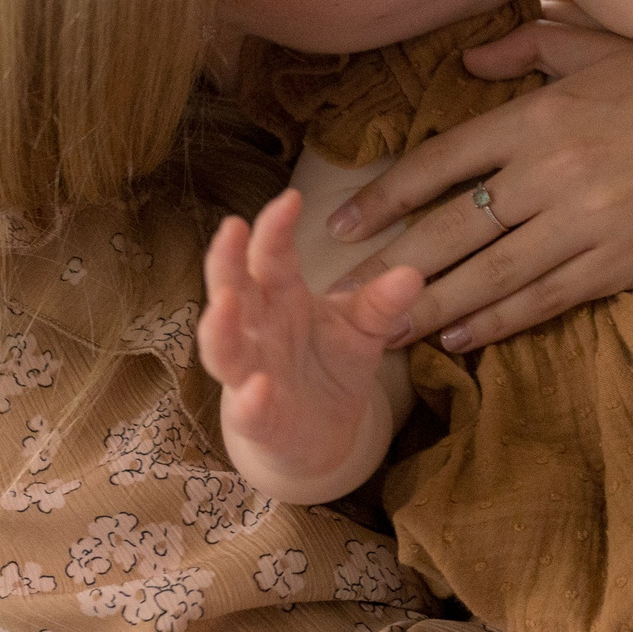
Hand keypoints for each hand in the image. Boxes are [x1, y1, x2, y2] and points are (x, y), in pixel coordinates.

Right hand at [198, 190, 420, 485]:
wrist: (324, 434)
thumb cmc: (333, 366)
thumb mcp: (363, 330)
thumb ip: (382, 303)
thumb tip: (414, 274)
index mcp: (282, 297)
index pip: (272, 255)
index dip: (276, 228)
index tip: (291, 198)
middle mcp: (257, 330)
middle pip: (233, 289)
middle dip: (226, 260)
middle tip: (230, 228)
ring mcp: (250, 374)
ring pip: (223, 348)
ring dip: (218, 327)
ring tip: (224, 302)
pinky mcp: (256, 419)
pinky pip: (246, 410)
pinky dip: (249, 400)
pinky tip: (257, 389)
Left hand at [328, 20, 632, 349]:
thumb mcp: (602, 48)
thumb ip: (530, 45)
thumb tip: (471, 56)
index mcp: (541, 117)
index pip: (442, 161)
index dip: (386, 195)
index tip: (343, 222)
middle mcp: (552, 172)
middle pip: (451, 230)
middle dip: (388, 268)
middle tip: (336, 296)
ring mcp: (586, 223)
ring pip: (488, 275)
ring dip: (429, 308)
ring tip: (381, 330)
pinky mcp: (619, 264)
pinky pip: (543, 299)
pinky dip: (497, 322)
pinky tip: (460, 337)